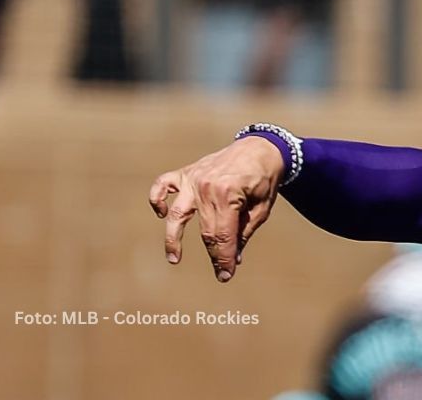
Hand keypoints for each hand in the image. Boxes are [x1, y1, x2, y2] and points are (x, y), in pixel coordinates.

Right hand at [148, 136, 285, 282]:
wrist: (261, 147)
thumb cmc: (264, 178)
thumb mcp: (261, 207)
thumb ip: (244, 232)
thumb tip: (233, 258)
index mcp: (228, 194)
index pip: (222, 235)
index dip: (224, 258)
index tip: (226, 275)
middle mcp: (206, 186)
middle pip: (205, 229)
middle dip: (214, 254)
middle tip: (221, 272)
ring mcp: (193, 178)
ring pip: (178, 213)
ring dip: (173, 238)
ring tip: (175, 258)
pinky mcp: (187, 172)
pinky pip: (163, 184)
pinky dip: (157, 198)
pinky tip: (161, 213)